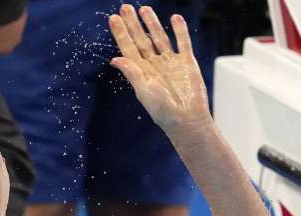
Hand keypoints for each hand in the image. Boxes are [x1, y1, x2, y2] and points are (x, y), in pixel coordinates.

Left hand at [108, 5, 210, 137]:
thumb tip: (114, 59)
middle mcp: (154, 65)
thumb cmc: (163, 110)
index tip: (113, 19)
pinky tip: (175, 18)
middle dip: (133, 24)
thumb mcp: (144, 90)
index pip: (128, 48)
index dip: (121, 34)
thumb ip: (132, 72)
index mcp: (141, 72)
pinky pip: (183, 42)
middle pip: (141, 39)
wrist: (186, 119)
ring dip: (152, 24)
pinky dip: (180, 30)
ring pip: (160, 38)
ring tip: (144, 9)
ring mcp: (170, 62)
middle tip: (125, 8)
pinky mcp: (187, 63)